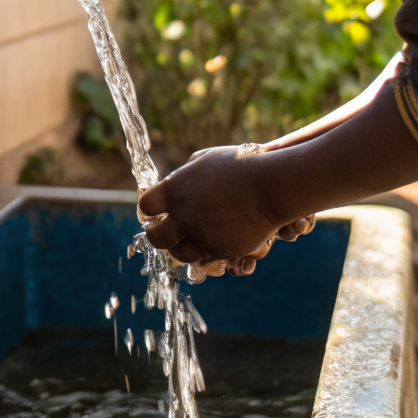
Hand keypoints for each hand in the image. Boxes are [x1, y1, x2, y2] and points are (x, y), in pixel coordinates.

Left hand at [137, 144, 291, 265]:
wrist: (271, 187)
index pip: (146, 206)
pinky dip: (204, 250)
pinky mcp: (220, 251)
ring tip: (188, 237)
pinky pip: (204, 257)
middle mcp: (183, 217)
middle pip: (156, 238)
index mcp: (175, 190)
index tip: (156, 209)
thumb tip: (172, 184)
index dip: (150, 209)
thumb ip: (185, 175)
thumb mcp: (206, 160)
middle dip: (158, 234)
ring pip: (179, 253)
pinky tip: (210, 239)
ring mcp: (201, 236)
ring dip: (181, 246)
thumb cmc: (240, 166)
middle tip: (165, 230)